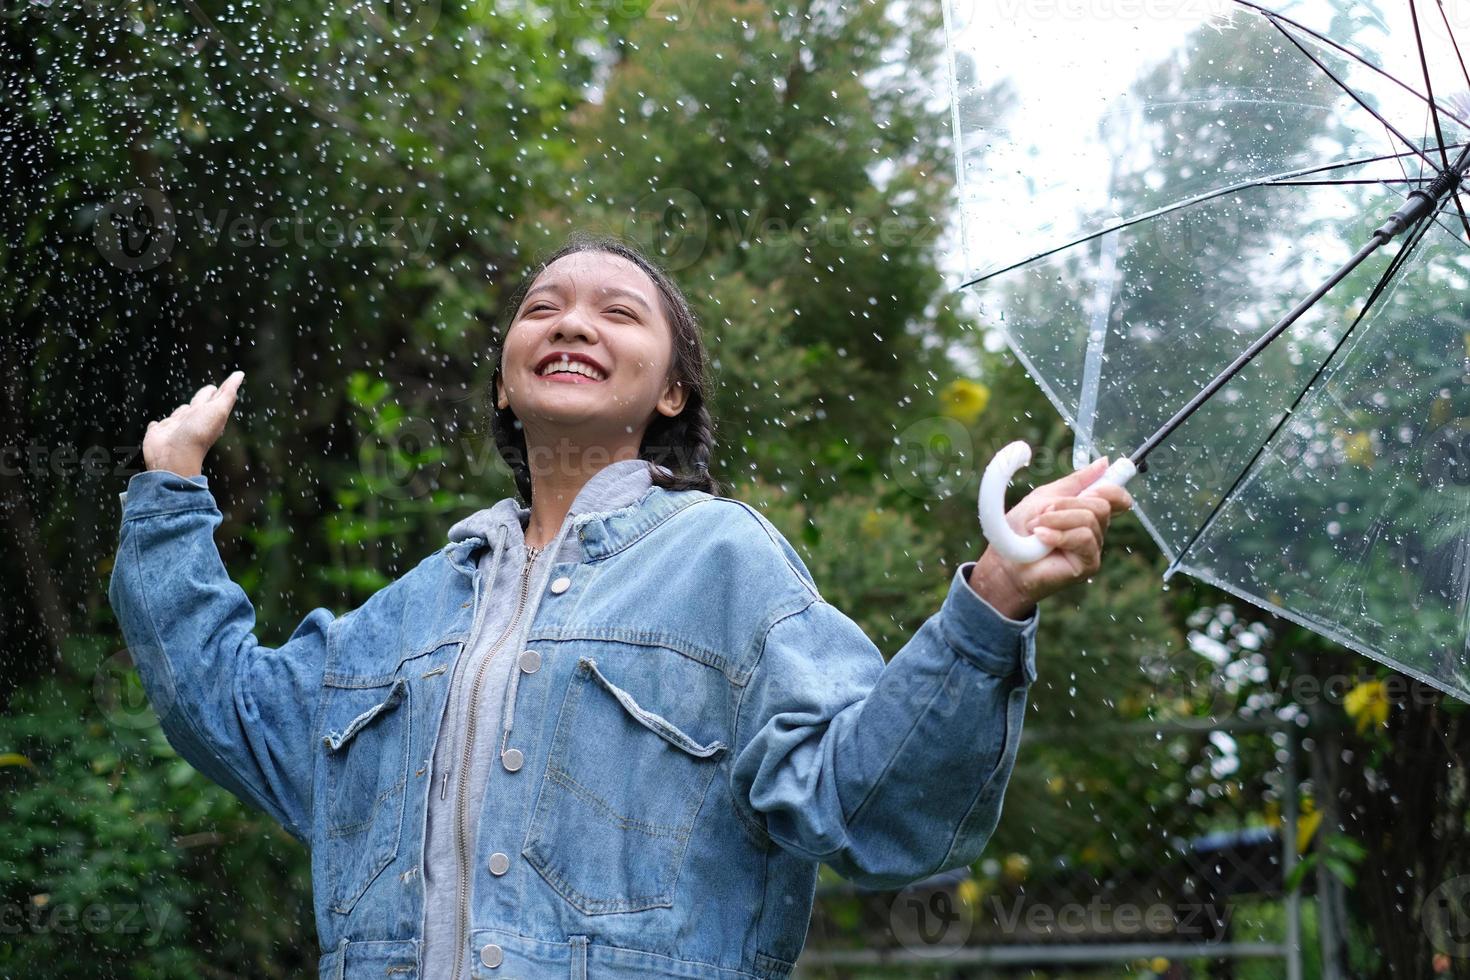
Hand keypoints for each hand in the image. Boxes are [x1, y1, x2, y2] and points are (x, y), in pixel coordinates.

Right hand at [142, 371, 244, 478]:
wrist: (174, 457)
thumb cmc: (198, 433)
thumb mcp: (218, 410)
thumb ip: (228, 393)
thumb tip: (240, 374)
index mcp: (207, 415)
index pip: (213, 398)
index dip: (219, 390)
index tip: (225, 383)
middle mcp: (192, 420)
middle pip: (197, 404)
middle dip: (202, 397)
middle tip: (208, 390)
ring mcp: (174, 428)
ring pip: (179, 415)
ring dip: (181, 412)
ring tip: (185, 409)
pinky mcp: (157, 434)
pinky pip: (157, 427)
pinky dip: (158, 425)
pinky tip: (157, 425)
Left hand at [969, 455, 1133, 618]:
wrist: (1004, 561)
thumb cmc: (1019, 530)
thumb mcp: (1046, 497)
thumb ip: (1075, 482)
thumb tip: (1103, 463)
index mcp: (1085, 511)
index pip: (1116, 498)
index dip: (1113, 490)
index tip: (1094, 487)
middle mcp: (1094, 530)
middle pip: (1101, 505)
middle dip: (1068, 504)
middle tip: (1042, 513)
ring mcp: (1093, 548)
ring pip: (1090, 519)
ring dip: (1058, 518)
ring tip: (1037, 527)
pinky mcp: (1089, 564)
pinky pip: (1084, 537)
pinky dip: (1059, 534)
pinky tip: (1041, 538)